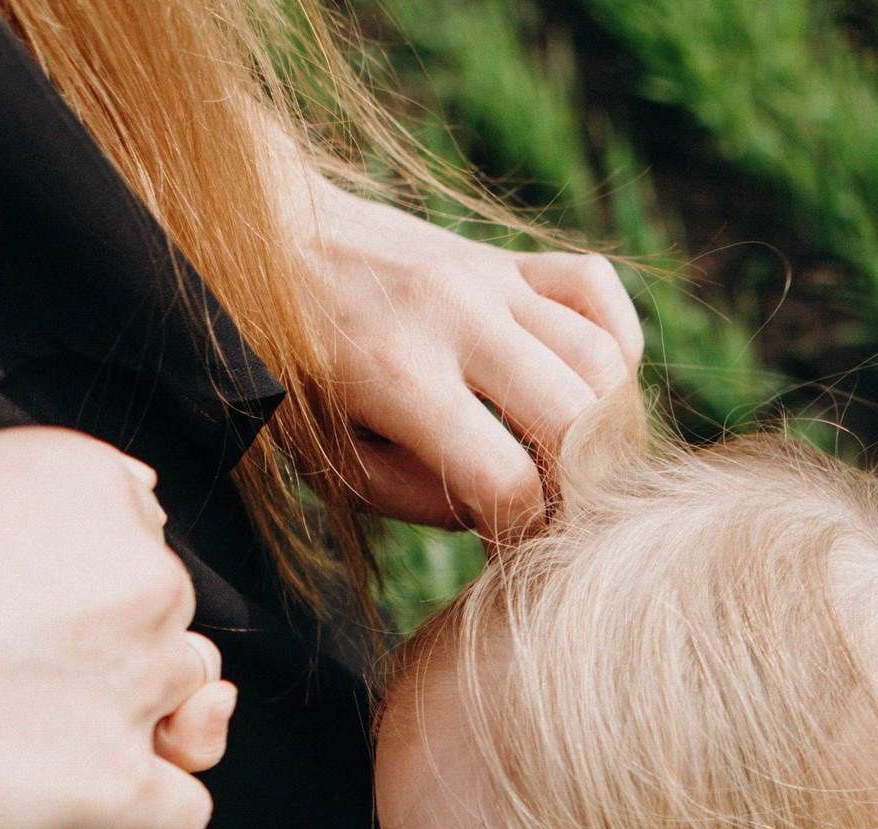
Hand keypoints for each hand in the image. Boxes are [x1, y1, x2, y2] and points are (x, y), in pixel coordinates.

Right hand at [0, 426, 227, 828]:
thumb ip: (17, 485)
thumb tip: (114, 488)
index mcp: (84, 483)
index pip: (132, 528)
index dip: (78, 579)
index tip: (19, 614)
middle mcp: (134, 574)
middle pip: (161, 618)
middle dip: (108, 651)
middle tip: (8, 688)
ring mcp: (132, 682)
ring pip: (186, 707)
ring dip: (133, 729)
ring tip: (44, 752)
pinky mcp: (113, 784)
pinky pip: (182, 807)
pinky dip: (147, 819)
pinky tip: (93, 820)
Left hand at [301, 178, 643, 539]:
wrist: (265, 237)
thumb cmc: (288, 368)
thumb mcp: (320, 454)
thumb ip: (408, 494)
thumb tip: (496, 510)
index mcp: (396, 376)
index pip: (508, 481)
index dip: (520, 532)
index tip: (503, 542)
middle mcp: (453, 315)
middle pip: (573, 419)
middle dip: (578, 486)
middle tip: (552, 509)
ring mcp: (487, 277)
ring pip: (600, 360)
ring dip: (605, 426)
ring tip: (572, 460)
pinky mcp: (506, 255)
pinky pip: (596, 290)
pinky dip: (613, 343)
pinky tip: (584, 384)